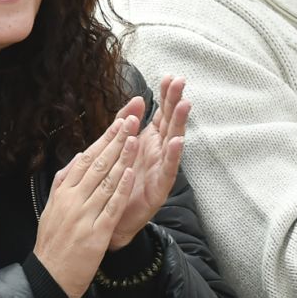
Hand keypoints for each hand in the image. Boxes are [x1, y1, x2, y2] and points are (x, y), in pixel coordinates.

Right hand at [33, 114, 139, 297]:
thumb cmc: (53, 244)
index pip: (85, 158)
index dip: (104, 139)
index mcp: (62, 191)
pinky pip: (111, 206)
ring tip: (136, 137)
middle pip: (97, 163)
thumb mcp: (53, 209)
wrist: (48, 276)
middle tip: (131, 119)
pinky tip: (131, 173)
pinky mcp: (95, 232)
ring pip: (106, 180)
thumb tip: (77, 163)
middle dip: (116, 140)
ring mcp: (83, 214)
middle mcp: (72, 198)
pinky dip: (121, 189)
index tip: (118, 121)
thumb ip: (65, 186)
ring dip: (122, 157)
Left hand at [107, 79, 189, 248]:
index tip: (170, 76)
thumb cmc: (119, 181)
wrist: (112, 220)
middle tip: (181, 82)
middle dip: (175, 101)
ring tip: (184, 104)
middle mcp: (158, 152)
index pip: (160, 113)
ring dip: (179, 123)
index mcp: (149, 140)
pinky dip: (172, 155)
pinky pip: (167, 169)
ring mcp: (161, 169)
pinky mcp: (160, 188)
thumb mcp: (121, 146)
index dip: (165, 96)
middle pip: (169, 122)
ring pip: (173, 142)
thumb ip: (126, 122)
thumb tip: (137, 98)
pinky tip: (177, 141)